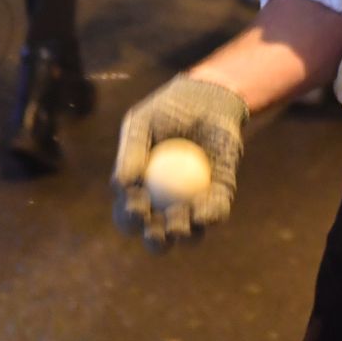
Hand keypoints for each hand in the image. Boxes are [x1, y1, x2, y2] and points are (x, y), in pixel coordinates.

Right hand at [112, 75, 249, 248]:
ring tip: (179, 219)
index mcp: (138, 193)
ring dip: (182, 234)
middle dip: (155, 241)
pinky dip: (209, 215)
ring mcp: (193, 204)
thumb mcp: (141, 123)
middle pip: (156, 237)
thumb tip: (121, 186)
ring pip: (188, 234)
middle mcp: (164, 205)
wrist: (207, 98)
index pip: (128, 215)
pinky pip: (215, 213)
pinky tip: (202, 210)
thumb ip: (131, 151)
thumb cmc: (167, 111)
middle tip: (156, 228)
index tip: (137, 205)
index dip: (129, 217)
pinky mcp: (219, 195)